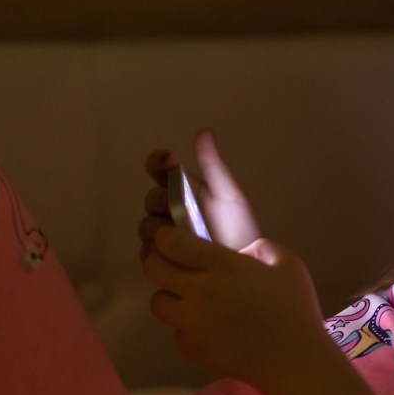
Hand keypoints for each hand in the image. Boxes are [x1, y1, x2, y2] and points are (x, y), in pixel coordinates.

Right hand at [138, 129, 260, 254]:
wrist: (246, 264)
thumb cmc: (239, 228)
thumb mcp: (229, 193)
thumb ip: (213, 165)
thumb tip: (204, 130)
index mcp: (183, 189)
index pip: (158, 168)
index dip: (158, 162)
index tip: (169, 160)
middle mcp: (170, 210)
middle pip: (150, 200)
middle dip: (160, 200)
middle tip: (176, 205)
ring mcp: (164, 236)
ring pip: (147, 227)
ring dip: (160, 228)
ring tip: (184, 235)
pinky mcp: (163, 260)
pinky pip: (149, 254)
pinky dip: (159, 252)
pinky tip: (177, 252)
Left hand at [142, 227, 335, 391]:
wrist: (294, 362)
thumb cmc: (295, 309)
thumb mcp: (285, 263)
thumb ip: (257, 247)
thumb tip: (238, 252)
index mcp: (222, 266)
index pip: (171, 243)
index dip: (165, 236)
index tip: (172, 238)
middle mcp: (200, 292)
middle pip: (153, 268)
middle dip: (157, 261)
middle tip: (173, 264)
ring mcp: (192, 323)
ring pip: (157, 302)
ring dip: (169, 295)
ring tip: (191, 299)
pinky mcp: (191, 348)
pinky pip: (175, 330)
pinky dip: (186, 327)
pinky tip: (209, 327)